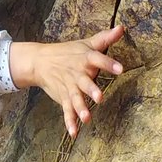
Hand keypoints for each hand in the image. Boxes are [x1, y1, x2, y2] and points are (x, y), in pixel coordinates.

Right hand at [9, 25, 125, 137]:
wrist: (39, 61)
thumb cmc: (68, 52)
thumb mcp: (87, 44)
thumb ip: (106, 39)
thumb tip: (122, 27)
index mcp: (85, 59)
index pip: (98, 59)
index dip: (109, 64)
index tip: (120, 69)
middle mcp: (77, 74)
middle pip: (85, 82)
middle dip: (91, 90)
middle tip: (99, 98)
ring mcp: (69, 87)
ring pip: (75, 99)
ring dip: (80, 109)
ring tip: (86, 118)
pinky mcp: (63, 98)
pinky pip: (67, 111)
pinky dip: (69, 122)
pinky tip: (74, 133)